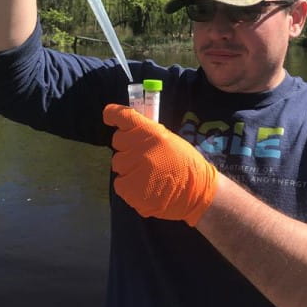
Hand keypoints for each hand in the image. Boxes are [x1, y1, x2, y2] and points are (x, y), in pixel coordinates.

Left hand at [103, 104, 218, 225]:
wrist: (198, 192)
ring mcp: (133, 170)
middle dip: (127, 147)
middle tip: (143, 155)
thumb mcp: (169, 139)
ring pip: (118, 164)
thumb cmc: (185, 163)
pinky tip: (145, 187)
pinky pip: (119, 183)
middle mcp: (139, 149)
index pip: (123, 116)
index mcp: (151, 133)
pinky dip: (128, 186)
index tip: (109, 116)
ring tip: (148, 175)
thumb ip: (148, 134)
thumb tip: (129, 130)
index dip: (112, 114)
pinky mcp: (130, 191)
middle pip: (118, 142)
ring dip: (128, 168)